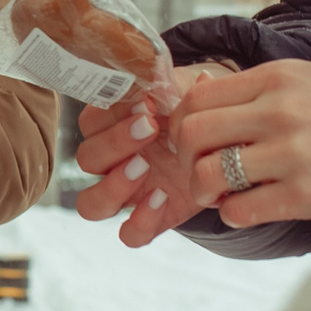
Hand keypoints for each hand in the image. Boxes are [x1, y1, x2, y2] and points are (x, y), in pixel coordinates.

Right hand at [75, 64, 214, 247]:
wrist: (224, 143)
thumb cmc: (194, 112)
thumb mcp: (183, 93)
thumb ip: (169, 85)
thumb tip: (168, 76)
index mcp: (113, 127)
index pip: (90, 122)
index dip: (111, 113)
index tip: (144, 101)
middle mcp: (113, 162)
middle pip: (86, 159)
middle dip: (114, 143)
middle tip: (148, 128)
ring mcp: (128, 193)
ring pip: (91, 204)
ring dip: (113, 186)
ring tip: (144, 167)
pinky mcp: (151, 219)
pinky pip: (129, 235)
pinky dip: (140, 222)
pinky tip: (162, 198)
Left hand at [166, 60, 310, 227]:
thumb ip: (260, 87)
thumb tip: (201, 88)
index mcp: (278, 77)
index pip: (198, 96)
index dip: (182, 123)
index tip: (191, 139)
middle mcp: (281, 110)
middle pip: (193, 134)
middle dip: (184, 157)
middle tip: (197, 169)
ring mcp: (293, 154)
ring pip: (208, 175)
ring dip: (205, 191)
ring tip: (222, 194)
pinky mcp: (306, 196)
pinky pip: (239, 210)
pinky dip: (233, 214)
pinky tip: (248, 209)